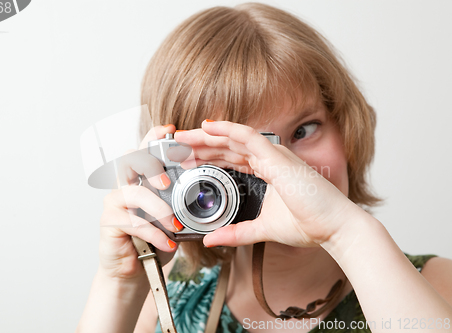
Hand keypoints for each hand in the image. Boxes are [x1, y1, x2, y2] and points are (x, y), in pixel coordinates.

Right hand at [98, 125, 180, 281]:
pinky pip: (132, 222)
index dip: (155, 136)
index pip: (144, 150)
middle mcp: (125, 185)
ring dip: (158, 209)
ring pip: (134, 193)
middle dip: (151, 165)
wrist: (134, 271)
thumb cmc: (154, 240)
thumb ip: (182, 204)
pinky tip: (167, 243)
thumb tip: (209, 196)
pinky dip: (153, 233)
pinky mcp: (109, 221)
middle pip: (130, 160)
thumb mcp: (172, 219)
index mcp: (141, 179)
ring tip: (175, 226)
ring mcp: (114, 202)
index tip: (171, 130)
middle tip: (167, 183)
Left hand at [173, 121, 362, 247]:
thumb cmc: (308, 225)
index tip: (187, 160)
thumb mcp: (262, 229)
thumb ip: (236, 233)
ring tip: (183, 136)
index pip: (231, 159)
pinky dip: (227, 129)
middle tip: (177, 146)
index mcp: (267, 172)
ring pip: (233, 139)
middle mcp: (269, 160)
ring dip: (206, 136)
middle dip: (201, 146)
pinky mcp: (278, 157)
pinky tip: (207, 126)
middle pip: (228, 147)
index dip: (209, 157)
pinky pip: (248, 136)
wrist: (335, 228)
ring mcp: (274, 156)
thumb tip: (210, 240)